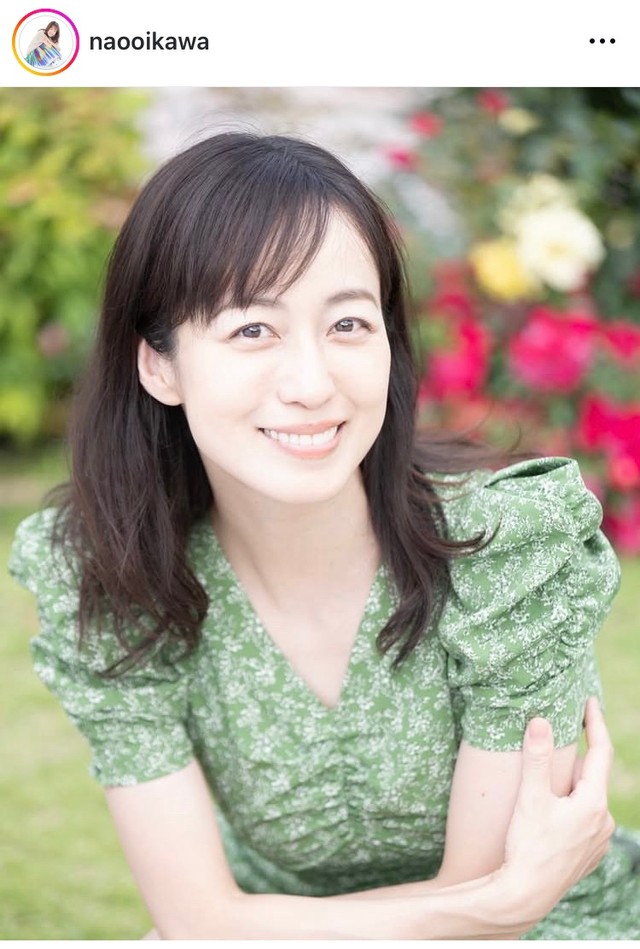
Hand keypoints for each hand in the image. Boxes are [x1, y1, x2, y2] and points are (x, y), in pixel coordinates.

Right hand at [498, 697, 614, 925]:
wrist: (527, 896)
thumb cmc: (528, 847)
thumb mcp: (530, 797)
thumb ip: (536, 757)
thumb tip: (540, 721)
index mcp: (593, 802)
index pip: (600, 752)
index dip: (595, 723)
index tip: (590, 701)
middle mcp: (603, 821)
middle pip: (589, 776)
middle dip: (571, 760)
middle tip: (548, 747)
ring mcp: (598, 840)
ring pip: (585, 798)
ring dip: (568, 786)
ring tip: (542, 786)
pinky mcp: (589, 855)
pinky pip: (583, 819)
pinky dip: (568, 808)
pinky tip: (548, 815)